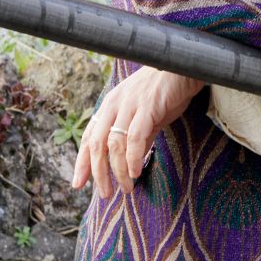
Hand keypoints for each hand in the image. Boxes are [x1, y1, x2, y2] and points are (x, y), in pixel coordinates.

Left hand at [70, 67, 205, 199]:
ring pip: (115, 144)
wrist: (183, 66)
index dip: (82, 162)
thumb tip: (130, 164)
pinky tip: (136, 172)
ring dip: (118, 170)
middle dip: (98, 173)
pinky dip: (134, 157)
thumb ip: (136, 138)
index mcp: (110, 106)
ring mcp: (130, 105)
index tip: (77, 184)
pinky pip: (135, 136)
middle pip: (98, 144)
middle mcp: (114, 105)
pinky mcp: (147, 107)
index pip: (90, 137)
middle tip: (105, 194)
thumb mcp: (146, 117)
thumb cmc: (165, 91)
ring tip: (126, 188)